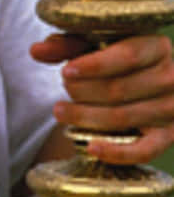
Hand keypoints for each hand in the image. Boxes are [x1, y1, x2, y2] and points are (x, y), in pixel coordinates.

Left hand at [30, 33, 173, 164]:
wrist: (145, 81)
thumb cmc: (113, 57)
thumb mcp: (93, 44)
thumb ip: (66, 45)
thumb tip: (36, 50)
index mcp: (156, 46)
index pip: (127, 55)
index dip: (94, 65)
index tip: (66, 72)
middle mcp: (171, 76)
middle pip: (119, 89)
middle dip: (82, 91)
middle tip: (63, 90)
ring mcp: (172, 108)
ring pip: (123, 117)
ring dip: (85, 117)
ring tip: (59, 111)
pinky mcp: (168, 136)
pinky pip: (143, 150)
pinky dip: (115, 152)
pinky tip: (91, 147)